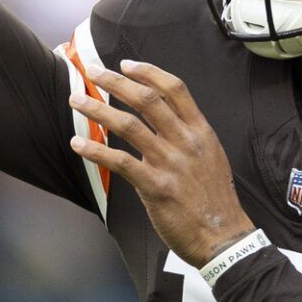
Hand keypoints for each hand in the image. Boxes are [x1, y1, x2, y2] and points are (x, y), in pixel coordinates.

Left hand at [68, 60, 255, 265]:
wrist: (223, 237)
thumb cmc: (214, 200)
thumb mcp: (211, 157)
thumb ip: (188, 136)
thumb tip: (163, 123)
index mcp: (201, 131)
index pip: (174, 89)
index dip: (148, 72)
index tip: (126, 64)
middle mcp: (186, 141)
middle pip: (147, 99)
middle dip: (115, 81)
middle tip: (92, 71)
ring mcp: (170, 163)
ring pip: (129, 125)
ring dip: (97, 109)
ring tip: (77, 100)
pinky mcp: (155, 187)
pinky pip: (120, 162)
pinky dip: (95, 150)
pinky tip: (78, 143)